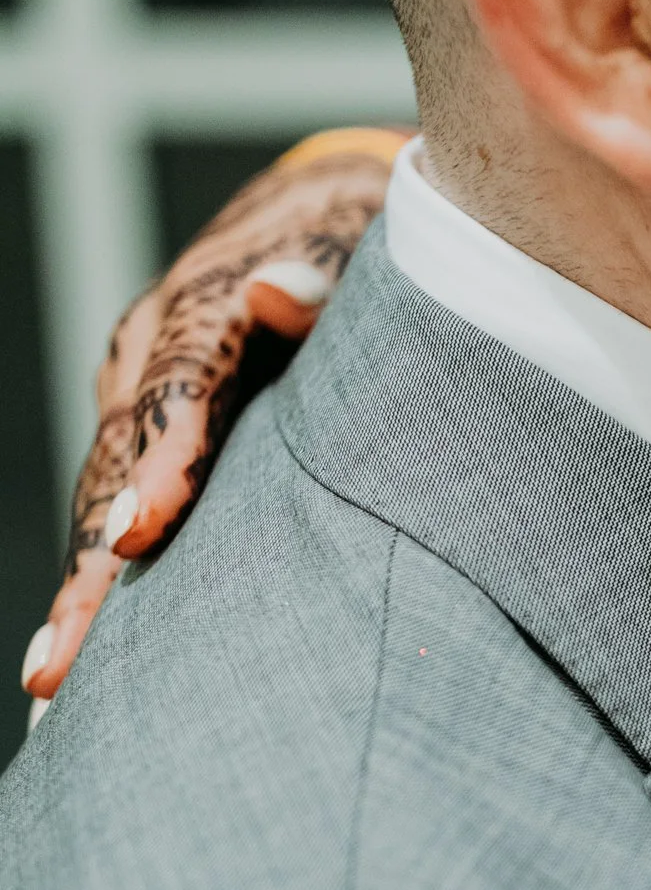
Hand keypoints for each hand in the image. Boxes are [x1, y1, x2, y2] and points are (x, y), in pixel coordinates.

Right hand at [23, 130, 406, 705]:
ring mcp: (137, 387)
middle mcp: (149, 350)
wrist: (317, 206)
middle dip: (92, 565)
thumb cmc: (356, 236)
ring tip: (55, 683)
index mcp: (199, 305)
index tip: (143, 532)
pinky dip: (98, 570)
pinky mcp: (142, 421)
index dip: (160, 463)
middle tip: (67, 662)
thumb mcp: (355, 237)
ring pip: (101, 493)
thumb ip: (323, 272)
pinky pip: (115, 500)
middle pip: (115, 464)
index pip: (176, 391)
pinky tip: (77, 650)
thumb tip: (278, 294)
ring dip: (81, 584)